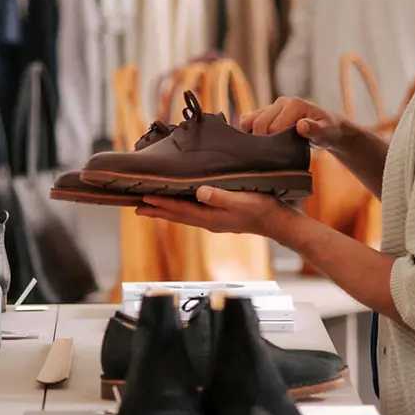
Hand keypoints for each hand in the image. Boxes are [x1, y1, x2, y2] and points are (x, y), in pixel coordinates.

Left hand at [137, 186, 301, 240]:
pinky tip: (178, 206)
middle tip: (136, 207)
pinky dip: (180, 209)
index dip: (161, 203)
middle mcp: (208, 221)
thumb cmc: (262, 209)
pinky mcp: (219, 217)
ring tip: (149, 207)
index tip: (144, 198)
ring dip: (165, 211)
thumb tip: (199, 192)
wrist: (278, 222)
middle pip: (176, 215)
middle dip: (156, 210)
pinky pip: (192, 213)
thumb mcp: (241, 199)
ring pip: (183, 215)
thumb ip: (220, 196)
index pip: (180, 210)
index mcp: (210, 217)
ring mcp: (214, 220)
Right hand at [237, 97, 347, 149]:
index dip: (275, 143)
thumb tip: (302, 125)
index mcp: (294, 104)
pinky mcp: (265, 113)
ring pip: (248, 120)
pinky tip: (256, 144)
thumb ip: (316, 129)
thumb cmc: (327, 131)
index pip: (273, 126)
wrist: (326, 127)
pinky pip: (247, 120)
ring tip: (263, 150)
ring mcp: (271, 107)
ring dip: (251, 136)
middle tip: (272, 155)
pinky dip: (247, 133)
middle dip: (262, 141)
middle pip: (258, 123)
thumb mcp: (327, 133)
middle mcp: (281, 102)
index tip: (281, 154)